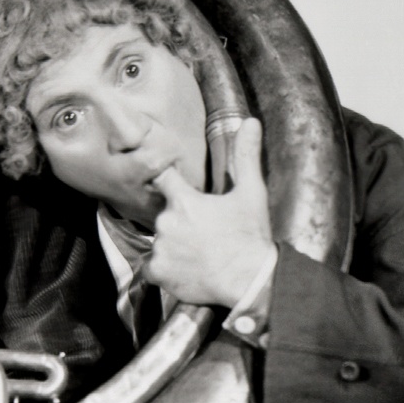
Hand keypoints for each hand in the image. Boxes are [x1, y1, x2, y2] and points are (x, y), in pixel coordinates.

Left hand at [145, 117, 274, 307]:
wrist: (251, 281)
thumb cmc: (251, 236)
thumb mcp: (251, 193)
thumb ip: (245, 156)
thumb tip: (251, 121)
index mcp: (183, 200)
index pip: (161, 176)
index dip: (166, 179)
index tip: (171, 185)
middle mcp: (166, 222)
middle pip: (164, 215)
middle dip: (180, 221)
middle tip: (203, 234)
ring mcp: (160, 248)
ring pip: (159, 241)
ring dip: (173, 245)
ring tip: (198, 253)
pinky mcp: (158, 272)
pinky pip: (152, 266)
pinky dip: (164, 269)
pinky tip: (185, 269)